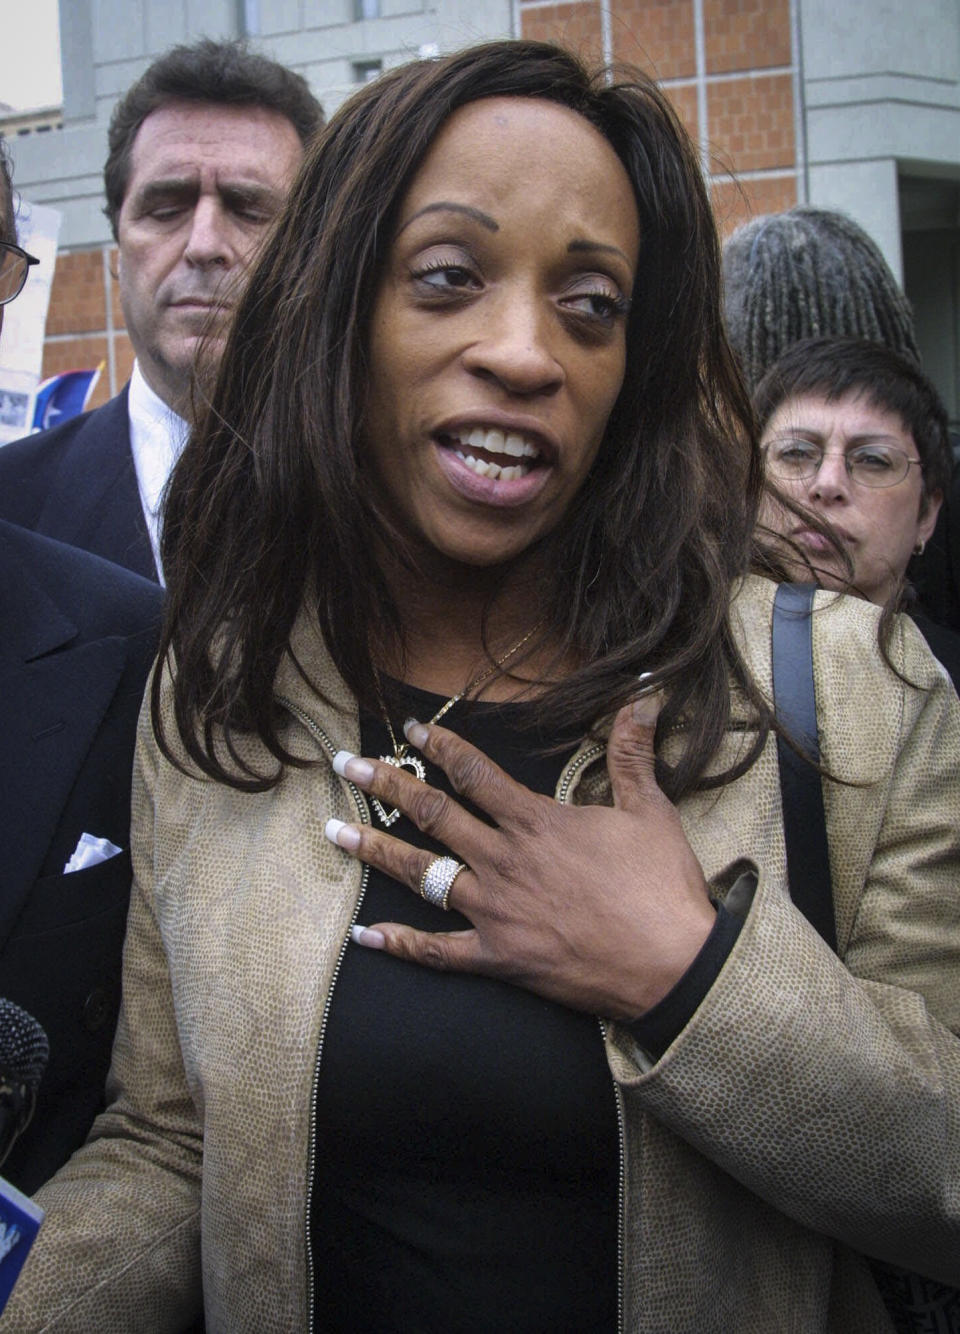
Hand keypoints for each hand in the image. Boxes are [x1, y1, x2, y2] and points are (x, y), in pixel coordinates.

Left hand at [325, 693, 715, 1018]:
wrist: (671, 965)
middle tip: (347, 765)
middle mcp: (505, 861)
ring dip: (376, 850)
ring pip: (422, 874)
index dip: (442, 748)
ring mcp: (496, 912)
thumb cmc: (661, 888)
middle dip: (386, 785)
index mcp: (536, 823)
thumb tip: (644, 694)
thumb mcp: (651, 810)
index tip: (413, 731)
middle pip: (433, 815)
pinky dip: (400, 944)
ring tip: (334, 831)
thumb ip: (633, 752)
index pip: (475, 775)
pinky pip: (438, 952)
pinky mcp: (499, 959)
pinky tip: (363, 935)